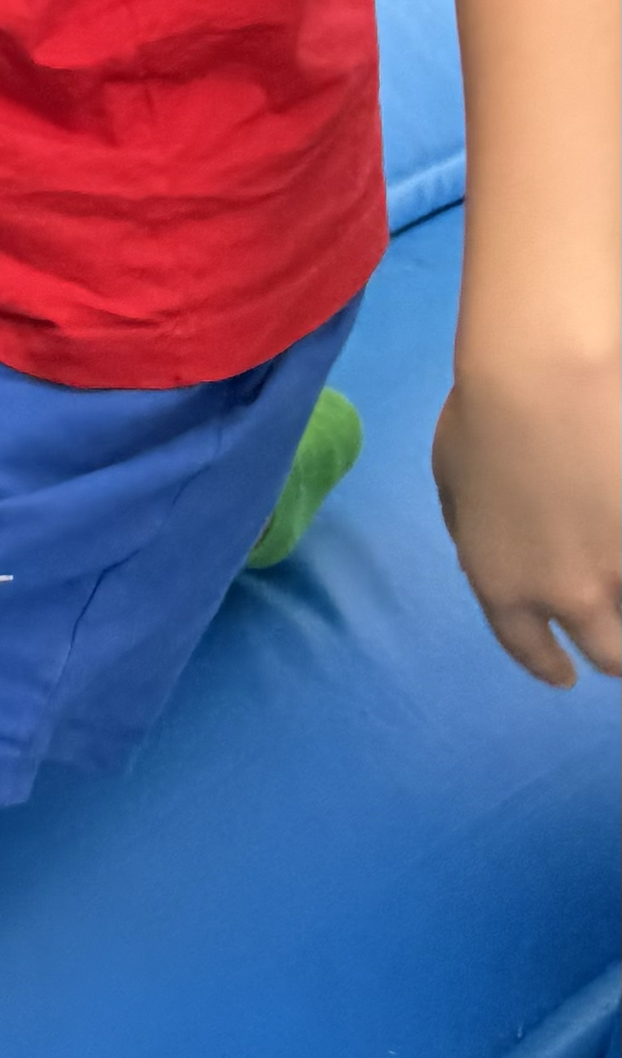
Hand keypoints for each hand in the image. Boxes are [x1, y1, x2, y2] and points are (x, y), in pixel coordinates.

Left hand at [433, 350, 621, 685]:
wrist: (543, 381)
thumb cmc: (482, 417)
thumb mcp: (452, 482)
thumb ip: (472, 531)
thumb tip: (487, 553)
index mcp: (503, 586)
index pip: (530, 651)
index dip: (550, 667)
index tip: (565, 677)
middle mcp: (569, 596)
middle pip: (609, 655)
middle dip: (610, 651)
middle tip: (612, 640)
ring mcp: (621, 571)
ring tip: (621, 597)